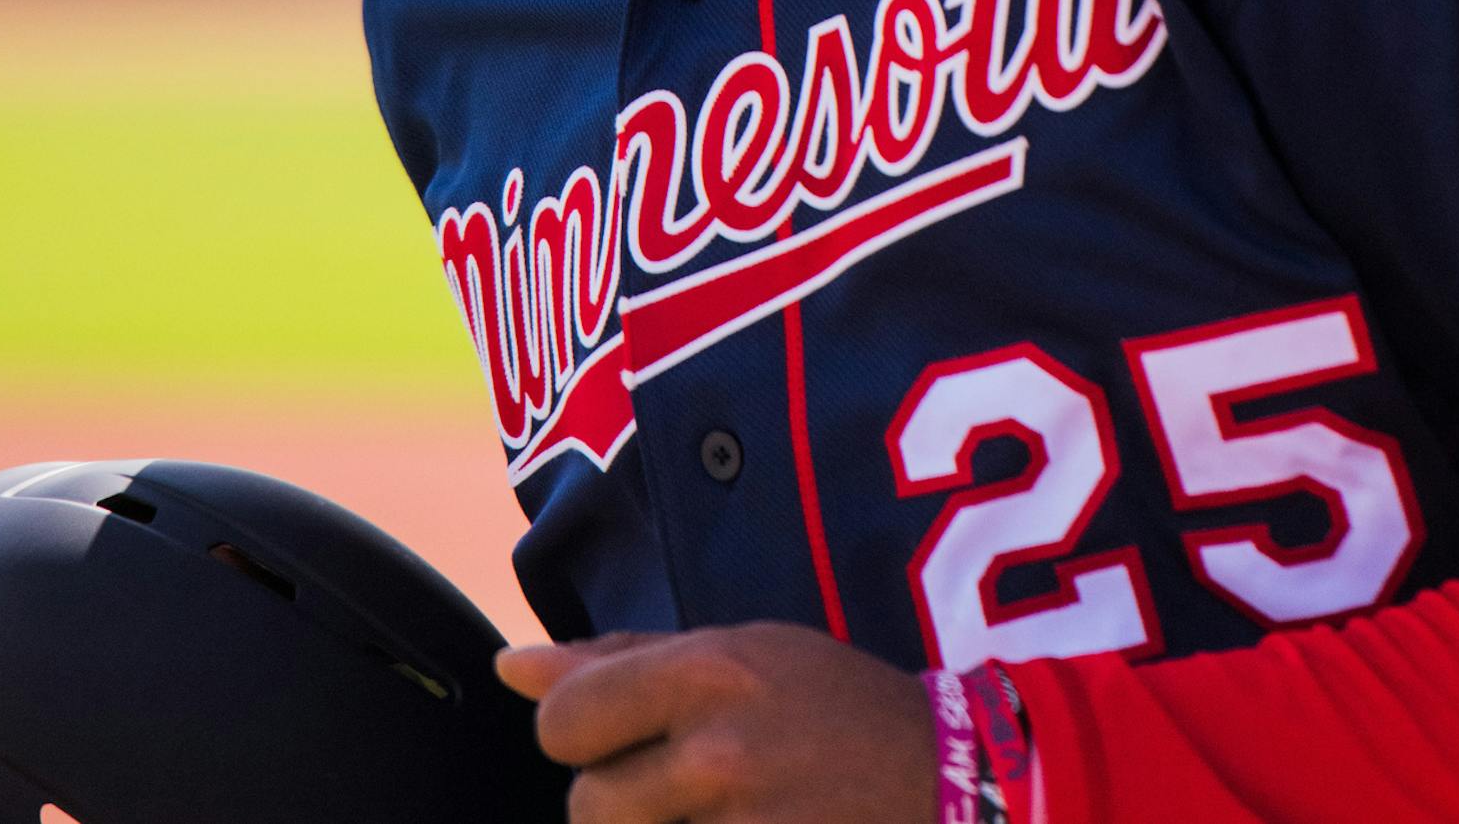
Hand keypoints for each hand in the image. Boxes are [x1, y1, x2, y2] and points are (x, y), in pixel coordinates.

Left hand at [497, 622, 937, 822]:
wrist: (948, 782)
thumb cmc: (832, 707)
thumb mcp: (742, 652)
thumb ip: (621, 661)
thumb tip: (510, 667)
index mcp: (710, 672)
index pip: (564, 719)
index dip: (581, 734)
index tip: (623, 737)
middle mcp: (719, 752)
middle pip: (586, 807)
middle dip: (620, 805)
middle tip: (687, 790)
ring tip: (718, 817)